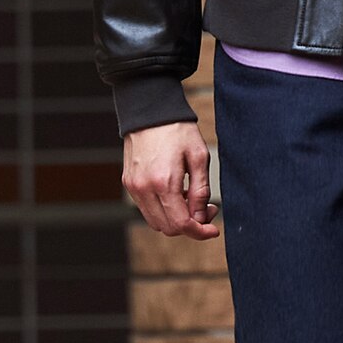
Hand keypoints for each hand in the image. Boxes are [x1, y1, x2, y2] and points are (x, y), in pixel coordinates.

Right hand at [122, 121, 220, 238]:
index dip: (200, 232)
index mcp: (163, 182)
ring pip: (156, 222)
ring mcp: (133, 187)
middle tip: (207, 208)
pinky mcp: (129, 183)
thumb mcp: (199, 156)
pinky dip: (163, 209)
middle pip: (168, 228)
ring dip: (175, 218)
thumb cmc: (177, 130)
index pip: (181, 224)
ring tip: (190, 197)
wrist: (150, 110)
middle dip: (190, 225)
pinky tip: (175, 192)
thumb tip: (202, 217)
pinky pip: (147, 209)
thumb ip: (201, 190)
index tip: (213, 230)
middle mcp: (144, 189)